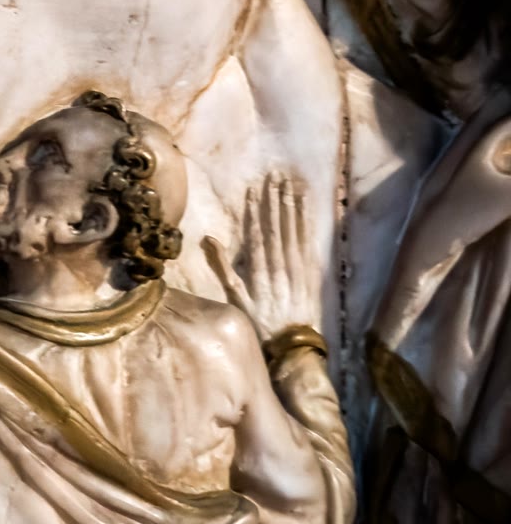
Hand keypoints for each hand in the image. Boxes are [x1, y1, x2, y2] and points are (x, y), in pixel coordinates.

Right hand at [203, 172, 319, 339]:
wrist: (294, 345)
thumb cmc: (261, 324)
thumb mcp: (237, 300)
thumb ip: (223, 269)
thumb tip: (209, 240)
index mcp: (261, 272)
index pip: (258, 235)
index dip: (256, 212)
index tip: (254, 191)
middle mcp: (281, 267)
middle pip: (278, 229)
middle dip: (276, 202)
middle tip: (275, 178)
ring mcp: (299, 269)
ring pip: (295, 232)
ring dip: (292, 207)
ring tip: (290, 185)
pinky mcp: (312, 273)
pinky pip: (309, 244)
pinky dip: (308, 225)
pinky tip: (306, 209)